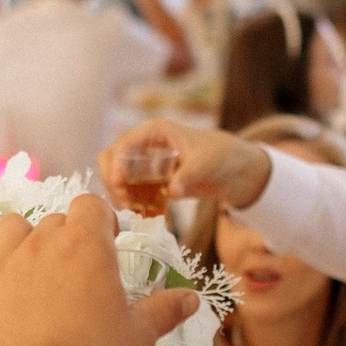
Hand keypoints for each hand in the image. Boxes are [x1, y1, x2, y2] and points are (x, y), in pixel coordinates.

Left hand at [0, 195, 197, 345]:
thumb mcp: (138, 337)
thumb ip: (164, 312)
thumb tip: (190, 298)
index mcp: (88, 245)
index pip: (91, 204)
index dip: (100, 219)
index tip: (108, 242)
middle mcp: (44, 240)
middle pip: (56, 219)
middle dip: (68, 237)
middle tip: (78, 273)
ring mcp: (6, 259)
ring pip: (12, 225)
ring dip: (23, 239)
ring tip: (34, 268)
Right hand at [98, 120, 271, 208]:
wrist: (235, 169)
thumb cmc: (221, 156)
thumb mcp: (206, 164)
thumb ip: (188, 176)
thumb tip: (172, 192)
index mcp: (154, 132)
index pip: (122, 145)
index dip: (115, 165)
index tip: (120, 187)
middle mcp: (144, 144)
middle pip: (110, 159)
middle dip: (111, 181)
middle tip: (124, 203)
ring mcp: (145, 162)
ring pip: (115, 175)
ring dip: (118, 193)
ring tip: (133, 211)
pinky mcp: (149, 179)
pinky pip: (129, 189)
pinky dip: (131, 201)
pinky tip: (144, 213)